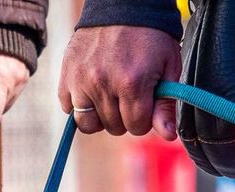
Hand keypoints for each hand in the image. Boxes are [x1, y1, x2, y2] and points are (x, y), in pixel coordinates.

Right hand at [59, 25, 179, 139]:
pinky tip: (92, 91)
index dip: (143, 118)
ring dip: (101, 115)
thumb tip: (167, 135)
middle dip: (124, 117)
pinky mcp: (67, 75)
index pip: (136, 126)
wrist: (122, 5)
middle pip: (114, 127)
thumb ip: (166, 104)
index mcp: (132, 83)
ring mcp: (81, 80)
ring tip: (109, 96)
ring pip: (88, 123)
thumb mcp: (168, 66)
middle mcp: (103, 84)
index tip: (145, 103)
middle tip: (128, 95)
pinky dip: (79, 105)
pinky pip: (69, 108)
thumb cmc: (150, 35)